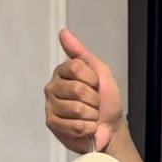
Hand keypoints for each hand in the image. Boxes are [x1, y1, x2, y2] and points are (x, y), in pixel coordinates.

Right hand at [45, 29, 123, 153]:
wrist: (111, 128)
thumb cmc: (106, 102)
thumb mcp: (102, 73)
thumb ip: (82, 53)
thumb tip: (63, 33)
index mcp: (63, 72)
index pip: (75, 67)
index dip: (92, 79)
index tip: (95, 85)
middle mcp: (53, 87)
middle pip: (77, 89)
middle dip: (93, 99)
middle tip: (94, 104)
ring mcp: (50, 106)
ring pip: (76, 109)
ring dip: (91, 115)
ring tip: (90, 116)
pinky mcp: (52, 124)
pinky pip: (74, 125)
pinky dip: (87, 128)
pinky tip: (85, 127)